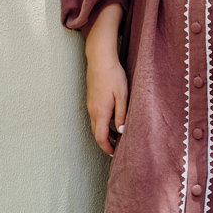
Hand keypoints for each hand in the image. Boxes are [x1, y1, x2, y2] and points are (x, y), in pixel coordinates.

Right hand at [85, 3, 127, 155]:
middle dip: (106, 143)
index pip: (101, 137)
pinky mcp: (91, 98)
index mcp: (101, 112)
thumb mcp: (122, 96)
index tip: (115, 154)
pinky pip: (95, 116)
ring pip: (96, 125)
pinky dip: (103, 123)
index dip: (107, 148)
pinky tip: (112, 120)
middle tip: (117, 148)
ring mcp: (90, 104)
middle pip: (97, 134)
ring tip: (118, 135)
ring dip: (105, 133)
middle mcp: (92, 111)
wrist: (100, 58)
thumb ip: (122, 115)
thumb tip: (122, 131)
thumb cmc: (113, 75)